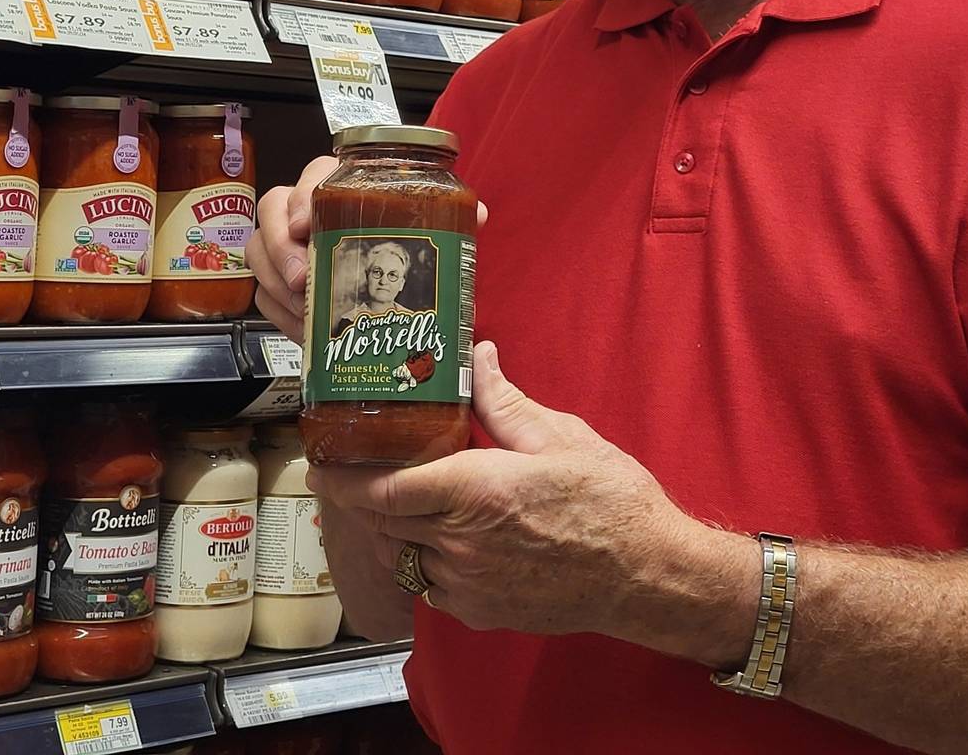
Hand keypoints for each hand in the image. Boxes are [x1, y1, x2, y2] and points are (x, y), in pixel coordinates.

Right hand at [246, 158, 487, 343]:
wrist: (388, 291)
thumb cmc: (401, 247)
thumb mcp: (430, 232)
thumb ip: (452, 219)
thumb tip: (478, 215)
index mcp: (342, 188)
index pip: (312, 175)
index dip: (303, 196)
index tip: (308, 223)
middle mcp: (306, 211)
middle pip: (271, 209)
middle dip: (281, 244)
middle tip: (305, 278)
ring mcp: (286, 247)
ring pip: (258, 251)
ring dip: (277, 280)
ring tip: (305, 308)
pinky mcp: (277, 284)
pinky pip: (262, 294)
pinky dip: (280, 313)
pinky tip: (304, 329)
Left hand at [312, 341, 702, 639]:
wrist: (646, 574)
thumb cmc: (611, 501)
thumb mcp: (560, 436)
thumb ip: (505, 401)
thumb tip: (478, 356)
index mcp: (476, 491)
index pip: (385, 491)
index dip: (343, 481)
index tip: (320, 467)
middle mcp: (462, 543)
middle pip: (384, 523)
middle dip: (361, 500)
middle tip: (348, 473)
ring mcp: (469, 585)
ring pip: (403, 556)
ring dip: (391, 530)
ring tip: (392, 501)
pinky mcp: (480, 612)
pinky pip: (430, 585)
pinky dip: (421, 560)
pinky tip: (437, 537)